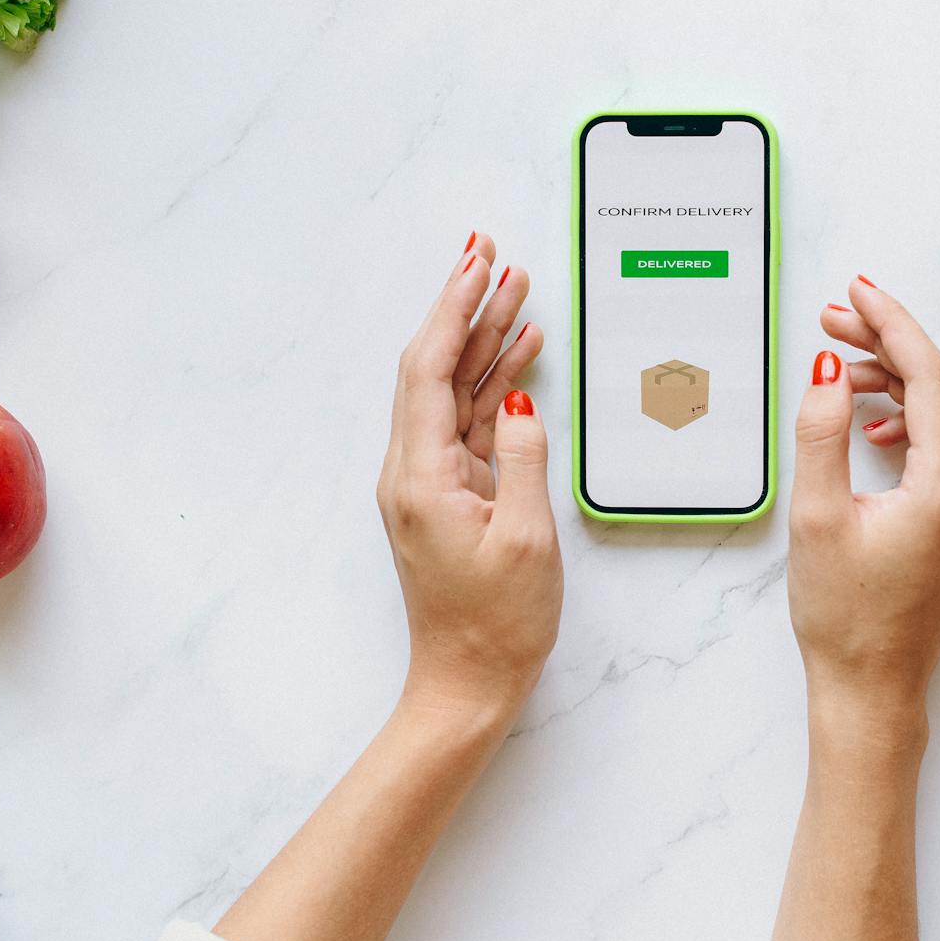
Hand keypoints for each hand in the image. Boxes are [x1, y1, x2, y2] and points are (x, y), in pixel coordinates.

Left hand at [377, 232, 561, 720]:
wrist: (467, 685)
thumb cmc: (496, 625)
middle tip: (492, 254)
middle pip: (435, 368)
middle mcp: (413, 472)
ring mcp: (429, 483)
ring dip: (485, 341)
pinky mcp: (450, 497)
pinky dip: (496, 386)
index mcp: (420, 477)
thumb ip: (525, 459)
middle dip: (464, 307)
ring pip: (454, 392)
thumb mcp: (526, 539)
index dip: (452, 310)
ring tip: (518, 289)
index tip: (476, 264)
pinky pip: (470, 425)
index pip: (428, 370)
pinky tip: (522, 356)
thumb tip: (524, 400)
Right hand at [788, 277, 939, 739]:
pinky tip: (869, 423)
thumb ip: (822, 433)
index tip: (855, 292)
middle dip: (891, 341)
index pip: (929, 375)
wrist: (872, 688)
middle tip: (834, 319)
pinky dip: (909, 415)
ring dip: (898, 377)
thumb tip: (829, 367)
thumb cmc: (844, 618)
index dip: (891, 322)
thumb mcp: (816, 518)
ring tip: (841, 363)